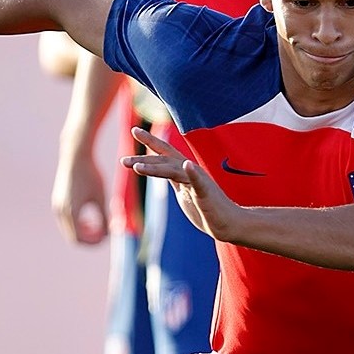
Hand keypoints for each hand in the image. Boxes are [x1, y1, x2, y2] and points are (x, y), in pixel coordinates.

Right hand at [52, 141, 107, 244]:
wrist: (76, 156)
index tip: (106, 236)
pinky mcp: (58, 200)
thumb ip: (104, 217)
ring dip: (84, 231)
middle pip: (73, 236)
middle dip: (89, 237)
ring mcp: (57, 206)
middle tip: (104, 233)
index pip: (79, 239)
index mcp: (71, 213)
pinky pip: (66, 219)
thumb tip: (109, 234)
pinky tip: (89, 217)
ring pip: (69, 228)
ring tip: (98, 226)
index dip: (93, 242)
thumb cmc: (91, 175)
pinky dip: (78, 222)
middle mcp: (60, 211)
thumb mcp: (100, 198)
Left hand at [121, 126, 237, 240]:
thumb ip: (175, 181)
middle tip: (123, 161)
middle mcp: (190, 172)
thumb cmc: (207, 209)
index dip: (150, 141)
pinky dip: (193, 174)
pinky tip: (188, 166)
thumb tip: (161, 174)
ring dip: (155, 168)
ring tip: (137, 168)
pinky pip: (199, 183)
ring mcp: (198, 182)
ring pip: (174, 171)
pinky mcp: (206, 194)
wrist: (230, 223)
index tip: (134, 130)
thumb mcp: (185, 192)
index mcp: (183, 172)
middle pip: (164, 160)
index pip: (164, 153)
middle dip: (143, 159)